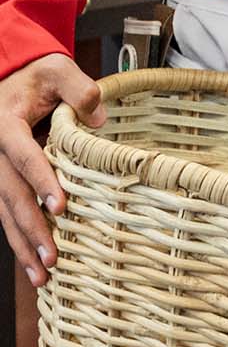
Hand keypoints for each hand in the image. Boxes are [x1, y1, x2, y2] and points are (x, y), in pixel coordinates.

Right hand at [0, 55, 104, 286]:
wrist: (12, 78)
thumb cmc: (37, 75)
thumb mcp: (58, 70)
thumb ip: (80, 90)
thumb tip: (99, 120)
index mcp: (7, 125)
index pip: (24, 157)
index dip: (41, 182)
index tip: (60, 206)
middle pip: (11, 195)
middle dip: (31, 228)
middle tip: (51, 258)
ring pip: (5, 213)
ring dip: (23, 245)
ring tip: (42, 276)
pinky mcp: (3, 182)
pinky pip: (8, 215)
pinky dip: (20, 241)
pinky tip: (33, 266)